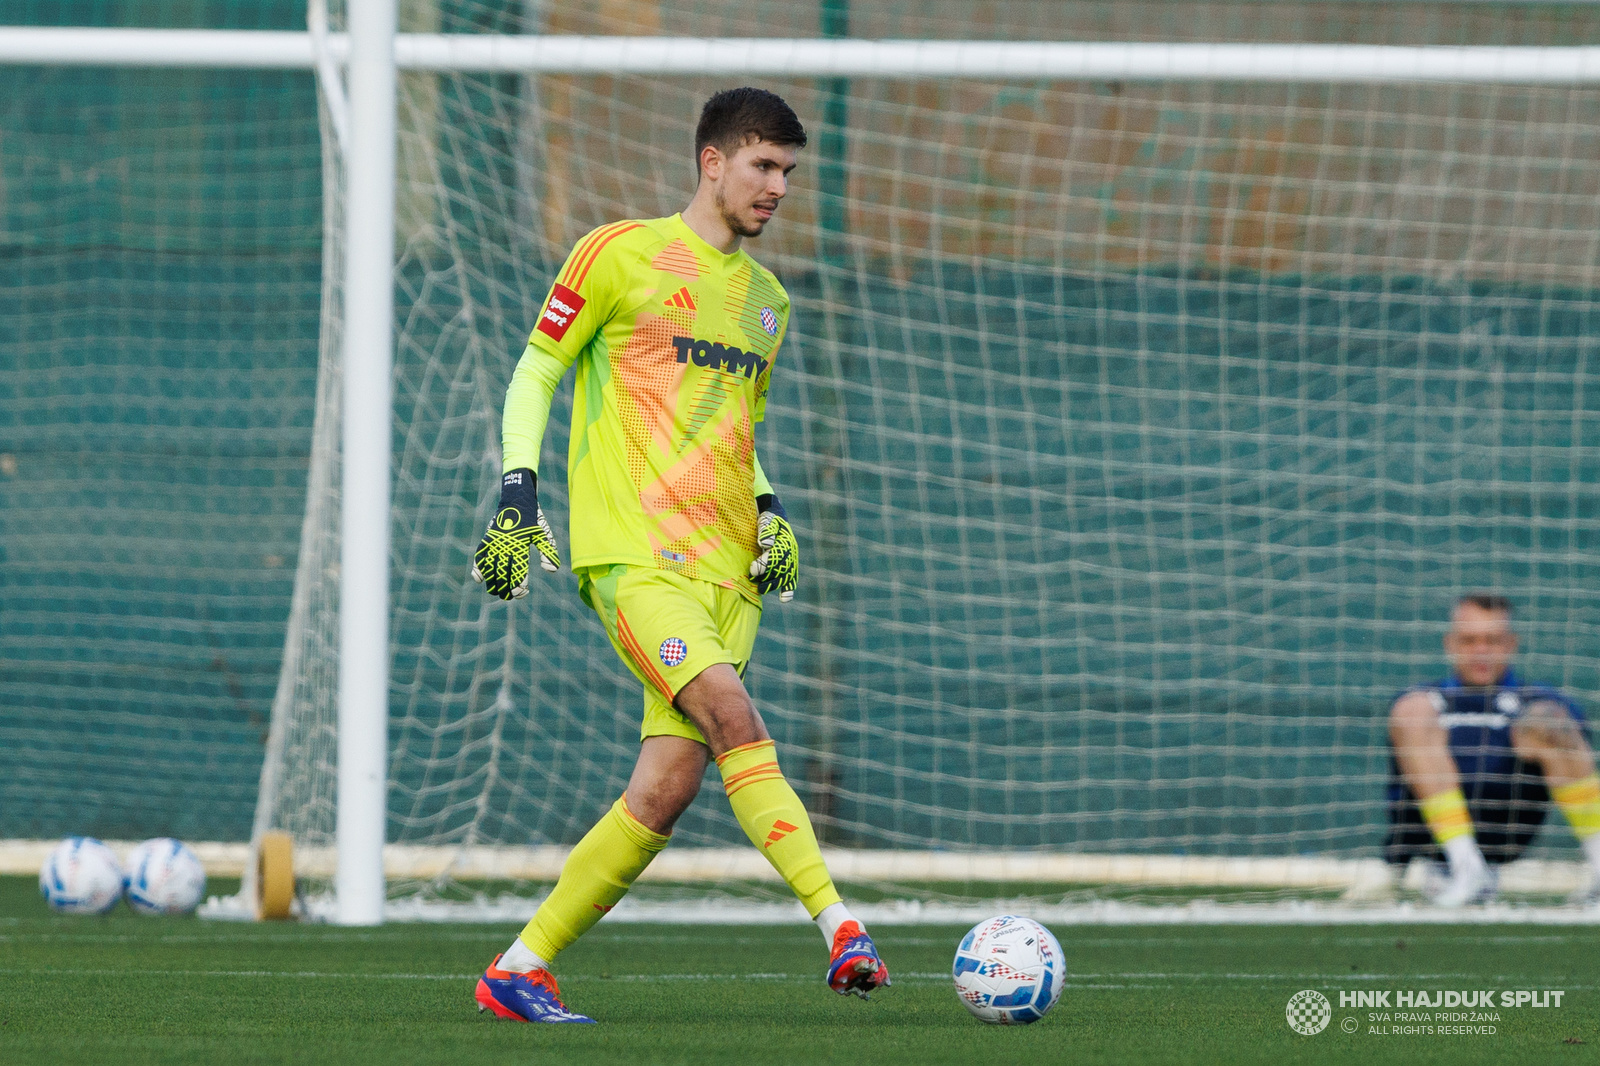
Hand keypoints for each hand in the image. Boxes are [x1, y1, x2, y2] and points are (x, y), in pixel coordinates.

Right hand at [472, 468, 559, 598]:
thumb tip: (552, 571)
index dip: (519, 587)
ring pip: (489, 569)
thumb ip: (549, 552)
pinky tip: (479, 579)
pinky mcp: (487, 539)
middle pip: (502, 575)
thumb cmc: (533, 519)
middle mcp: (506, 546)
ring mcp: (494, 543)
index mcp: (520, 547)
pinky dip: (477, 568)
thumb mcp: (543, 534)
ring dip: (492, 583)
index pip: (518, 573)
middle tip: (508, 596)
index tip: (522, 593)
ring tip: (496, 592)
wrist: (517, 500)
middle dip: (505, 590)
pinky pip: (479, 557)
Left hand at [749, 494, 797, 601]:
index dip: (764, 564)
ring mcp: (791, 561)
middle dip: (766, 575)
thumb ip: (766, 530)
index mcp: (785, 542)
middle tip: (753, 579)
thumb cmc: (769, 519)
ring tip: (761, 589)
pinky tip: (785, 599)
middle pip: (780, 568)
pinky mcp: (789, 567)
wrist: (776, 518)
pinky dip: (789, 589)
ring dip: (774, 584)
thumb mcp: (767, 520)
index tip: (751, 570)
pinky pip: (791, 579)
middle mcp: (791, 553)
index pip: (775, 556)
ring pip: (785, 576)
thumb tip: (765, 543)